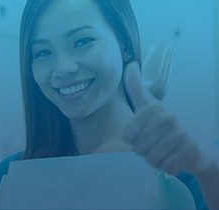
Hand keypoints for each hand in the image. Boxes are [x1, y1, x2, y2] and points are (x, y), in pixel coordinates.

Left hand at [122, 62, 216, 176]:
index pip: (127, 135)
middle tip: (157, 143)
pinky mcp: (189, 150)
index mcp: (152, 107)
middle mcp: (166, 117)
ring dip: (156, 159)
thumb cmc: (165, 126)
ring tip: (166, 150)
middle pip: (138, 148)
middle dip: (145, 151)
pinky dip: (168, 167)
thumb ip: (136, 87)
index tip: (145, 132)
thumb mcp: (149, 105)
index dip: (133, 139)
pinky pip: (165, 167)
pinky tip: (175, 158)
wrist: (197, 147)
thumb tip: (129, 64)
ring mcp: (179, 133)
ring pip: (151, 159)